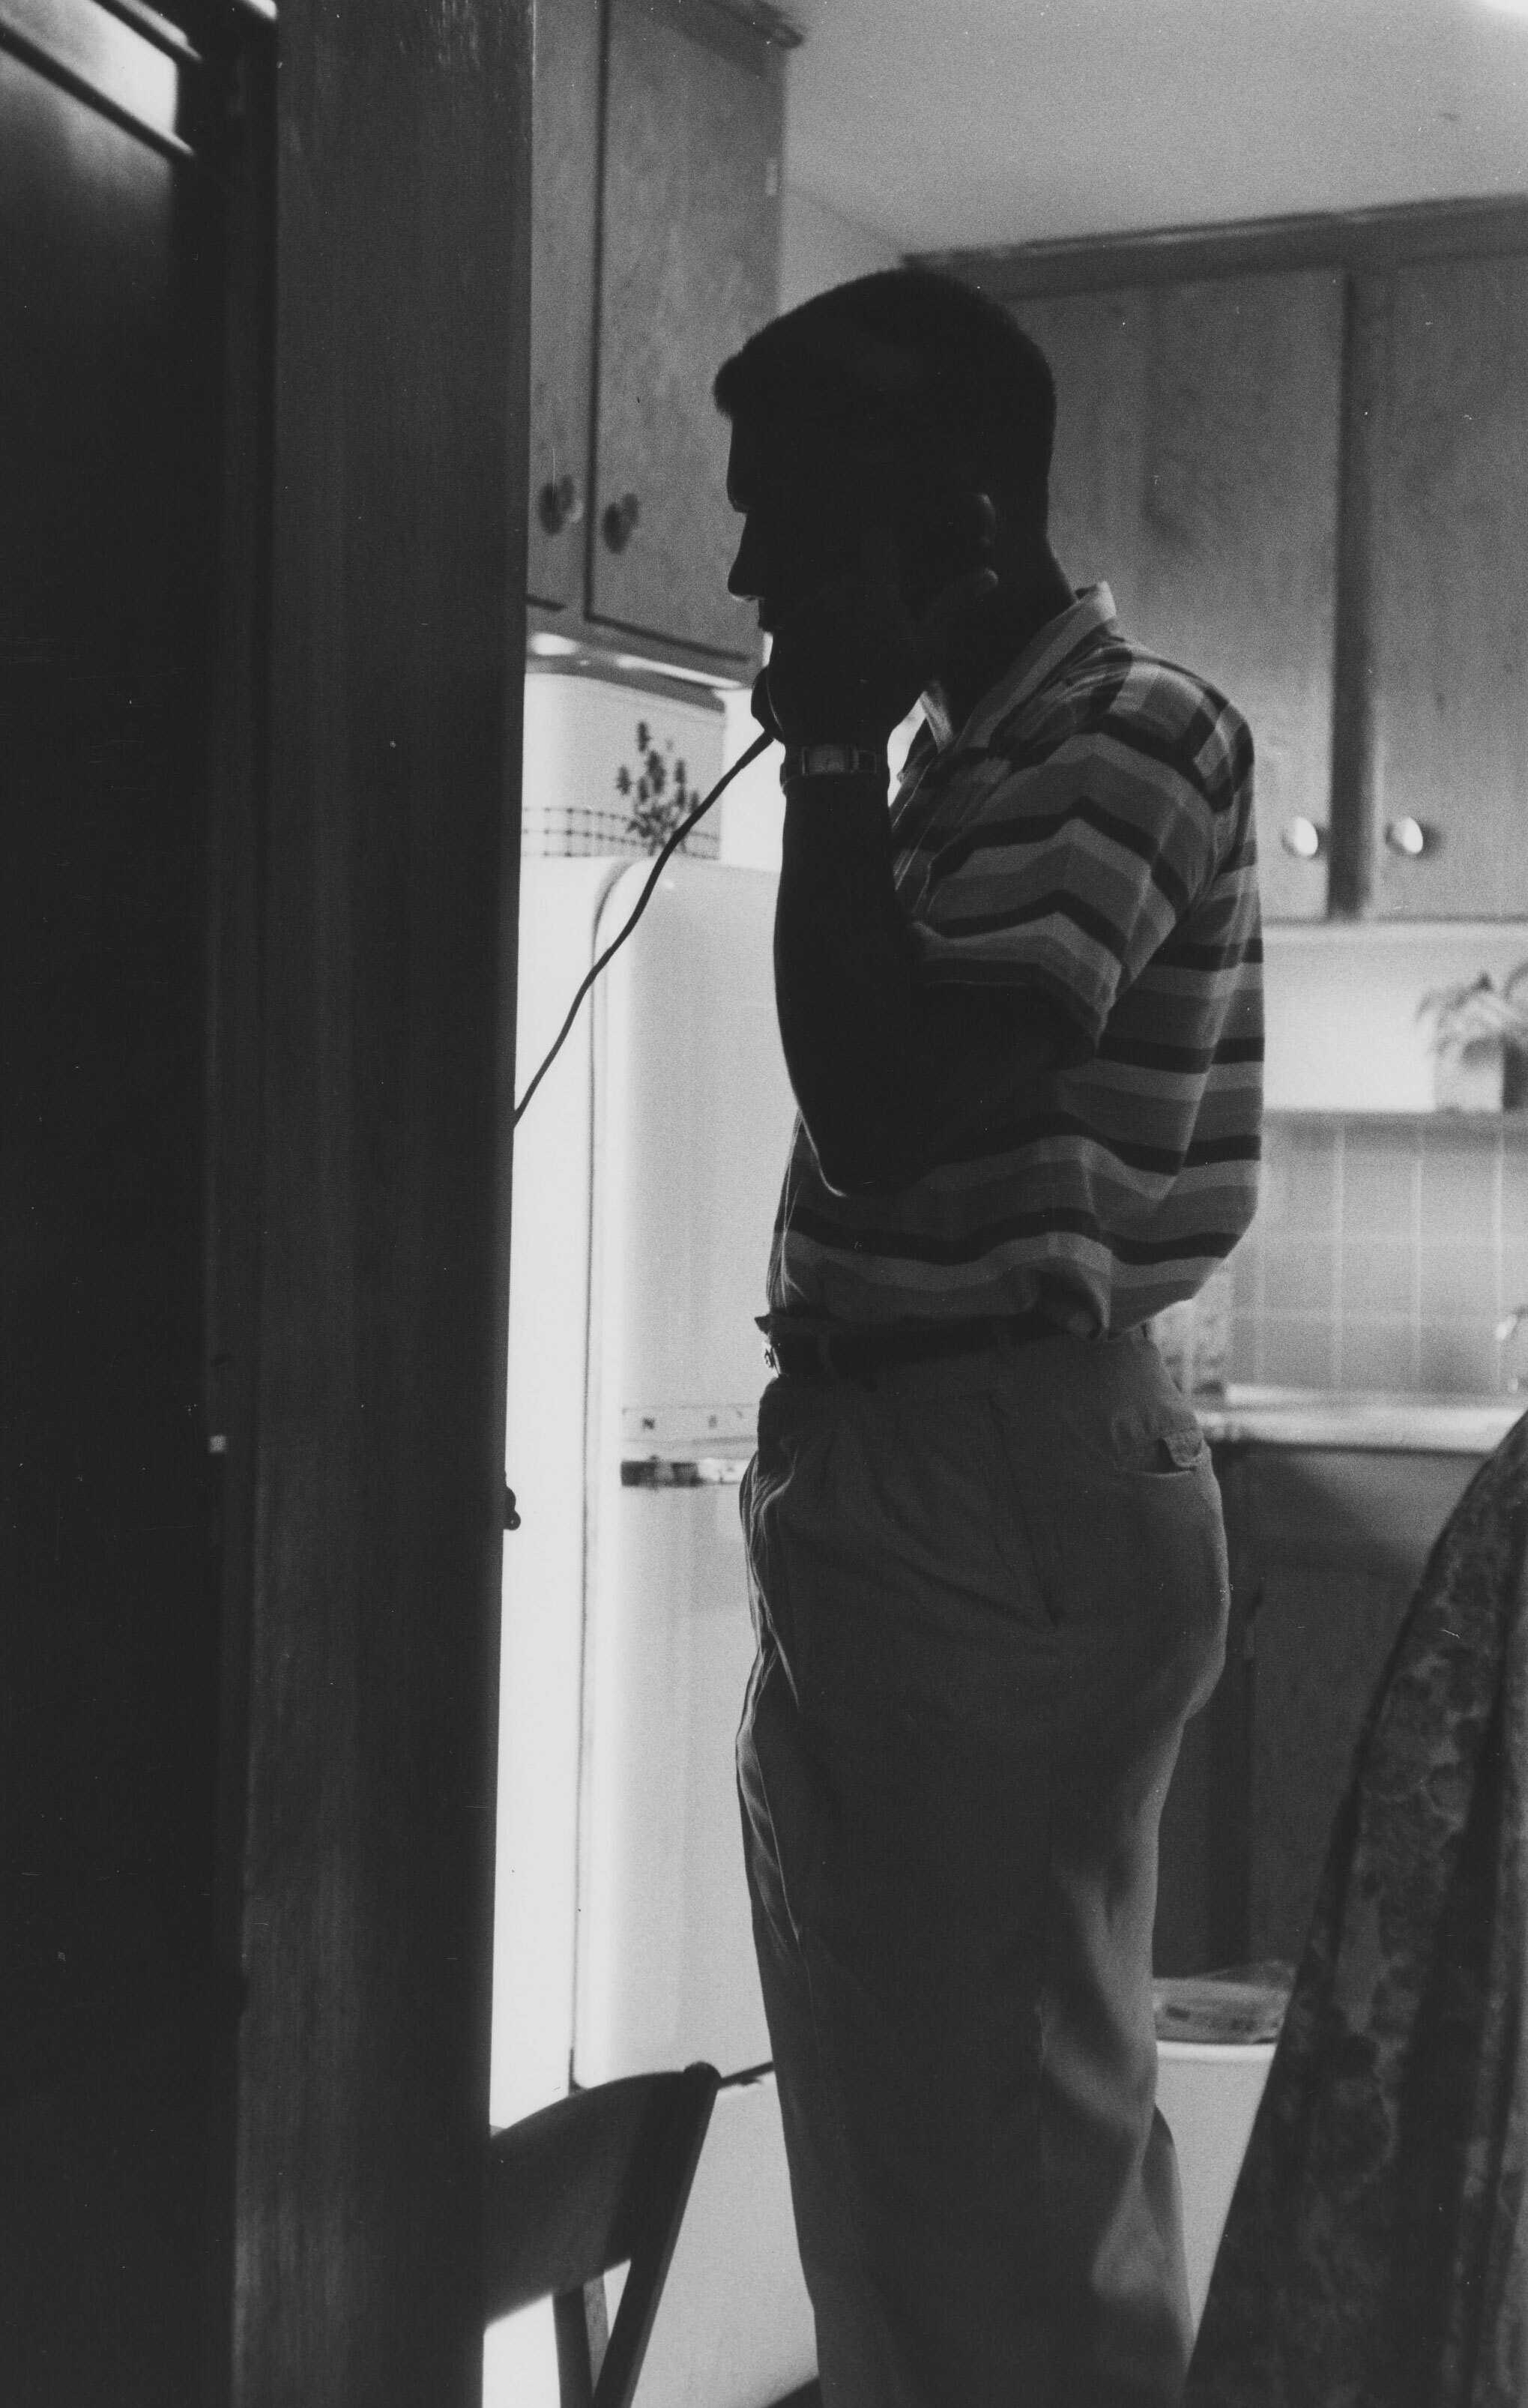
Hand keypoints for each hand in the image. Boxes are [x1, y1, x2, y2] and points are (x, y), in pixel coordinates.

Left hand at [752, 515, 997, 750]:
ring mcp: (801, 613)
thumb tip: (989, 574)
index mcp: (872, 591)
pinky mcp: (780, 635)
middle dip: (860, 594)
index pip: (877, 542)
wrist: (836, 740)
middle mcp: (832, 593)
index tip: (891, 565)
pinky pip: (798, 623)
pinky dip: (810, 636)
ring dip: (833, 615)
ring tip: (846, 653)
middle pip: (848, 576)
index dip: (885, 550)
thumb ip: (953, 607)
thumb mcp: (927, 653)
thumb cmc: (888, 695)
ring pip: (822, 599)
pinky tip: (822, 664)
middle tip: (872, 632)